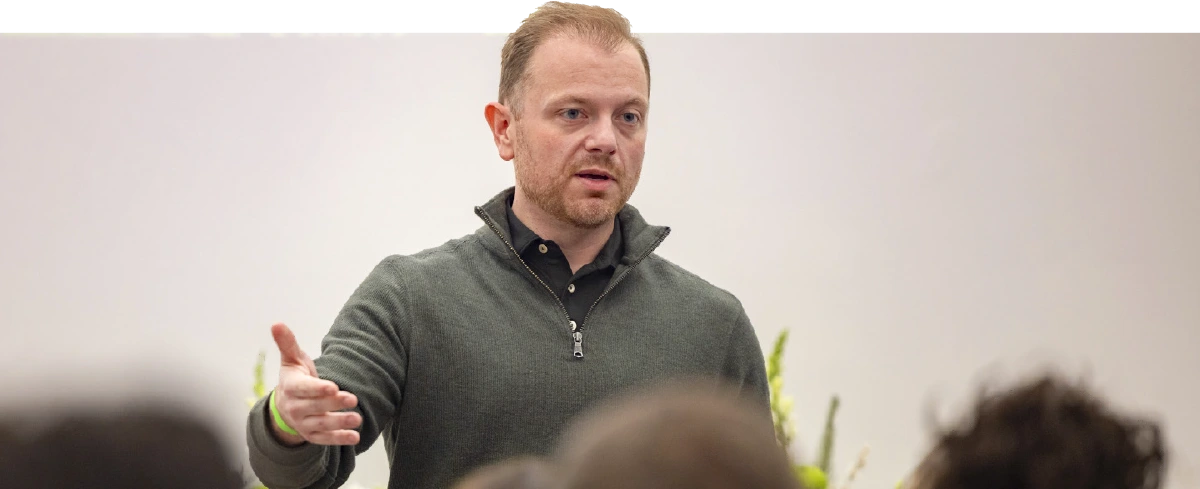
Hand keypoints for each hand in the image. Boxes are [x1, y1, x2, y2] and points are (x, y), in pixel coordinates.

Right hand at [269, 323, 361, 445]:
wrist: (285, 405)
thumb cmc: (295, 377)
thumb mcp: (291, 360)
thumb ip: (288, 343)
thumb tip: (276, 323)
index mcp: (290, 387)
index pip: (304, 389)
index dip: (318, 388)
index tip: (332, 386)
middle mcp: (294, 407)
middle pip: (315, 407)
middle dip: (334, 403)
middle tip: (352, 399)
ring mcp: (302, 423)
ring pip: (321, 424)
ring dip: (339, 423)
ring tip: (357, 419)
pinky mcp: (310, 435)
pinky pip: (324, 439)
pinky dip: (339, 439)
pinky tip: (354, 437)